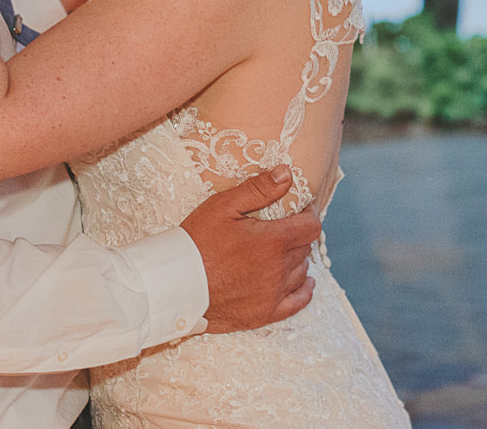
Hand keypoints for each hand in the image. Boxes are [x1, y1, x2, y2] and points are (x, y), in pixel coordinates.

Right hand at [180, 167, 320, 334]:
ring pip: (301, 272)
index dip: (309, 214)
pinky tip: (303, 281)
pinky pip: (297, 302)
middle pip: (305, 248)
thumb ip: (259, 189)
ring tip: (283, 250)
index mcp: (272, 242)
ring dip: (297, 259)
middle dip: (298, 235)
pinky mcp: (265, 314)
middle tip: (284, 227)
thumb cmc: (196, 242)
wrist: (175, 284)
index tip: (300, 209)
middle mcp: (278, 270)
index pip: (310, 227)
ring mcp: (273, 295)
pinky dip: (303, 290)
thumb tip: (287, 173)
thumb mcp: (223, 206)